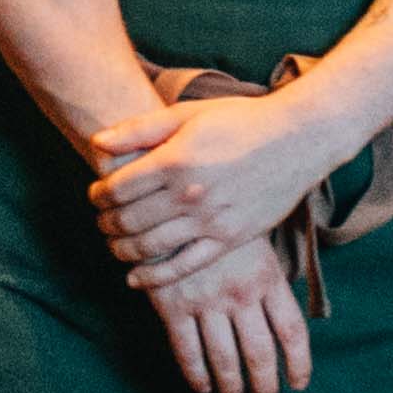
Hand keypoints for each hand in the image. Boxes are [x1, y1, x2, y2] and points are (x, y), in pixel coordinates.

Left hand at [88, 79, 334, 295]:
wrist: (296, 139)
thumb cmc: (239, 120)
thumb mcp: (186, 114)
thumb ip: (138, 129)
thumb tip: (97, 142)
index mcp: (174, 160)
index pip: (117, 188)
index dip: (98, 195)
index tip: (96, 196)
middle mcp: (189, 194)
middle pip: (128, 220)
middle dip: (106, 224)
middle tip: (101, 222)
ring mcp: (210, 221)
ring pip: (150, 247)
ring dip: (122, 250)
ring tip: (114, 245)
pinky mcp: (229, 240)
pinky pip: (183, 267)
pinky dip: (154, 277)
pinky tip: (135, 278)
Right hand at [137, 229, 318, 392]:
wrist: (170, 199)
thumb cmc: (218, 221)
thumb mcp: (255, 240)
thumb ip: (268, 280)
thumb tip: (283, 324)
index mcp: (266, 276)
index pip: (292, 332)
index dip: (298, 364)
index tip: (298, 383)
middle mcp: (239, 293)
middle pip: (260, 353)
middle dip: (265, 385)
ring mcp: (205, 300)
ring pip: (224, 359)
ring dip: (232, 386)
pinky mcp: (172, 304)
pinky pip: (187, 350)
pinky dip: (196, 375)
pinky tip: (202, 387)